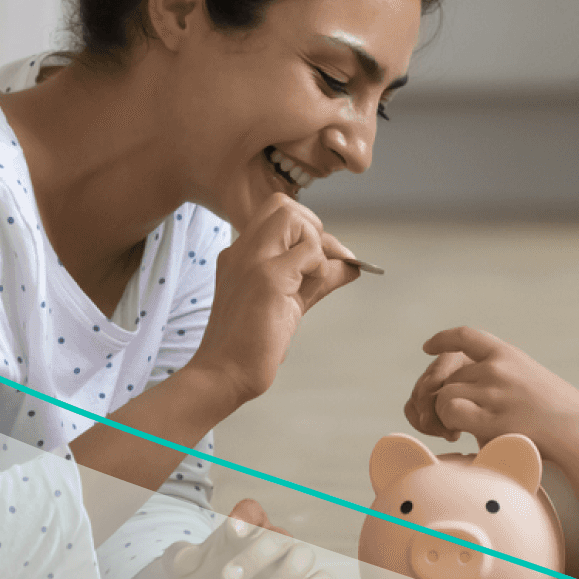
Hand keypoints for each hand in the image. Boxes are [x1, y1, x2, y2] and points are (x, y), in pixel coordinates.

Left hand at [165, 498, 334, 578]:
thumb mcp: (182, 576)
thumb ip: (177, 559)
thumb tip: (184, 553)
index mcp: (242, 534)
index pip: (251, 514)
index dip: (246, 518)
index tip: (234, 529)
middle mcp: (269, 547)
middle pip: (274, 537)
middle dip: (255, 555)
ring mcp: (289, 569)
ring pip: (303, 554)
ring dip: (291, 570)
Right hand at [185, 194, 360, 409]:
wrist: (225, 372)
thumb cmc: (253, 342)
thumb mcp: (291, 302)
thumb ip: (318, 279)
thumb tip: (352, 266)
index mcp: (240, 254)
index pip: (277, 215)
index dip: (307, 231)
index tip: (321, 262)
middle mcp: (241, 250)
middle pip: (283, 205)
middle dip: (312, 228)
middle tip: (319, 265)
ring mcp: (252, 260)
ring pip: (293, 216)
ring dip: (314, 244)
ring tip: (309, 280)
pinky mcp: (267, 277)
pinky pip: (308, 251)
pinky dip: (319, 267)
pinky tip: (304, 294)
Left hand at [410, 327, 578, 459]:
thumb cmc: (558, 414)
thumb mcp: (532, 379)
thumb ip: (503, 378)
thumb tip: (466, 388)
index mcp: (509, 355)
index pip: (467, 337)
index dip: (443, 340)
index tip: (428, 347)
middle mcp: (499, 368)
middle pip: (449, 375)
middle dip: (440, 396)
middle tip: (445, 421)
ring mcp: (495, 391)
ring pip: (445, 393)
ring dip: (442, 414)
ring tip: (452, 431)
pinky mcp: (493, 418)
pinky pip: (450, 411)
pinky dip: (446, 422)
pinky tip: (456, 435)